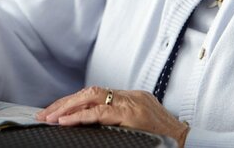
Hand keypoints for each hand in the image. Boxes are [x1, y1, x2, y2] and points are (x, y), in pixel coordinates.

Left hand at [36, 86, 189, 146]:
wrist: (188, 142)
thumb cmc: (165, 139)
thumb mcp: (140, 126)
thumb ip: (120, 122)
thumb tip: (92, 126)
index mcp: (131, 98)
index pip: (96, 93)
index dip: (74, 101)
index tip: (55, 111)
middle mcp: (130, 96)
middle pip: (91, 91)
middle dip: (65, 102)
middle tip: (44, 114)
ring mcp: (131, 103)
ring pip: (93, 96)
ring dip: (68, 106)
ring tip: (50, 117)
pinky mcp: (132, 115)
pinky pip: (101, 112)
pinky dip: (80, 116)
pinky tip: (65, 122)